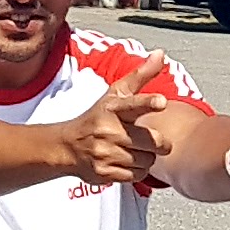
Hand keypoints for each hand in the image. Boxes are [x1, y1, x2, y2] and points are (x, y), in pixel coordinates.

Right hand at [56, 56, 177, 188]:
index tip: (162, 102)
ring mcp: (105, 153)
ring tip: (133, 150)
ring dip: (146, 158)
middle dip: (157, 143)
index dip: (149, 102)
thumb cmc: (97, 117)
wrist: (67, 146)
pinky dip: (136, 171)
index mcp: (113, 108)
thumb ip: (141, 75)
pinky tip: (125, 162)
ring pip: (147, 161)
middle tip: (150, 140)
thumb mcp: (116, 94)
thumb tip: (161, 54)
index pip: (133, 103)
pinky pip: (136, 176)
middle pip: (152, 141)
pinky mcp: (104, 172)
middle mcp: (108, 130)